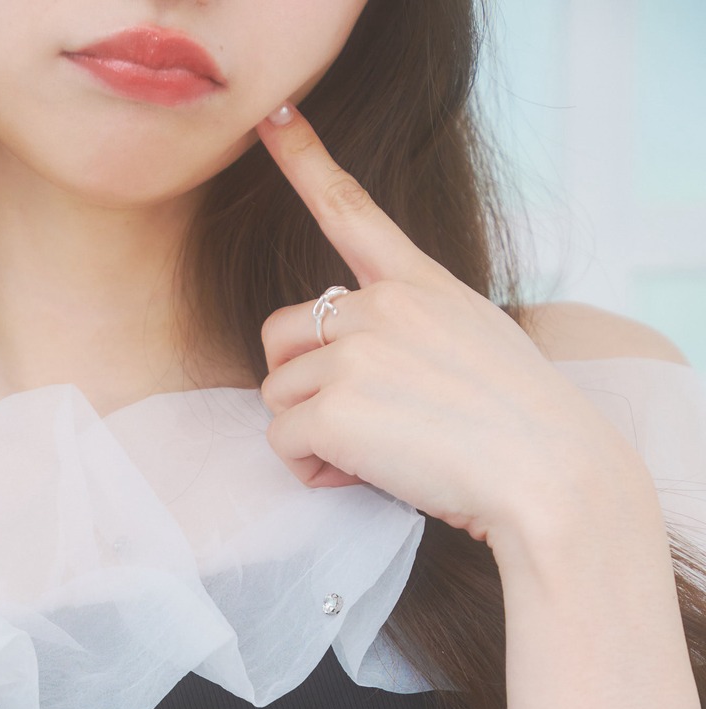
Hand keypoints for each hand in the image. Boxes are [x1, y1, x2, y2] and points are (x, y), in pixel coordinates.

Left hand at [252, 104, 632, 551]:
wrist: (547, 470)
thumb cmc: (521, 426)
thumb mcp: (476, 341)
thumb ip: (413, 333)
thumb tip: (362, 369)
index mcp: (419, 283)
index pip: (351, 211)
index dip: (304, 161)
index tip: (274, 119)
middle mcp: (380, 305)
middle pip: (281, 334)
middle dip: (299, 383)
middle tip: (353, 423)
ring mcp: (353, 353)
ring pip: (277, 396)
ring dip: (309, 434)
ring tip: (373, 456)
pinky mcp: (333, 408)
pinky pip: (283, 442)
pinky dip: (311, 470)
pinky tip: (363, 476)